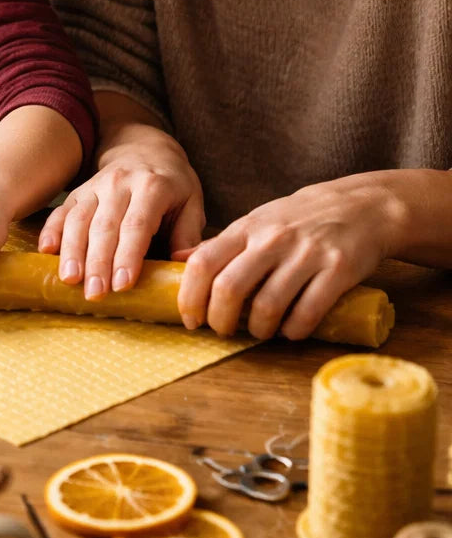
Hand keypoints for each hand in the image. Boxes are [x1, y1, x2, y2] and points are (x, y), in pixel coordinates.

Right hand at [38, 125, 203, 298]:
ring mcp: (95, 186)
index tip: (122, 284)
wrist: (145, 149)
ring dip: (72, 251)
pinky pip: (61, 211)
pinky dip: (51, 230)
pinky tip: (46, 251)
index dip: (128, 255)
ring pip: (79, 219)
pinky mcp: (78, 192)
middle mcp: (119, 184)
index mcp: (152, 187)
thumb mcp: (193, 203)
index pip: (136, 224)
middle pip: (104, 226)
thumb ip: (189, 234)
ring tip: (69, 279)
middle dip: (98, 262)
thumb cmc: (173, 186)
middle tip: (95, 293)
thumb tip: (183, 264)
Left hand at [176, 176, 394, 339]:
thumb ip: (220, 244)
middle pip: (229, 288)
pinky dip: (293, 331)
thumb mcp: (255, 223)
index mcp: (246, 229)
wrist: (361, 206)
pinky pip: (308, 312)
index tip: (190, 319)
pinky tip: (290, 331)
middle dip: (219, 320)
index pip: (203, 263)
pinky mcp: (338, 270)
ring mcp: (306, 254)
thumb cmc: (298, 219)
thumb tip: (176, 260)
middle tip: (222, 331)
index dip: (190, 296)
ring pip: (267, 305)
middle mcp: (272, 239)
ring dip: (258, 329)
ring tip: (258, 331)